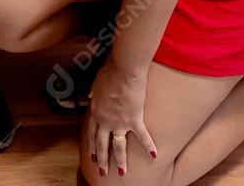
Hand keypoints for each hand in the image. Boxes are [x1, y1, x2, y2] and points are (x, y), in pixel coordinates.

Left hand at [85, 59, 156, 176]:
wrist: (123, 70)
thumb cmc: (110, 72)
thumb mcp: (96, 82)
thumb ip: (93, 91)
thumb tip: (90, 94)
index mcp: (96, 111)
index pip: (91, 133)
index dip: (92, 146)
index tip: (92, 156)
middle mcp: (106, 120)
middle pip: (102, 144)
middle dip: (102, 160)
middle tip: (102, 172)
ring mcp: (119, 122)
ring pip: (118, 146)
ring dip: (120, 161)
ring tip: (122, 173)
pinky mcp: (134, 120)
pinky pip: (142, 136)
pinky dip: (149, 146)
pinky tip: (154, 155)